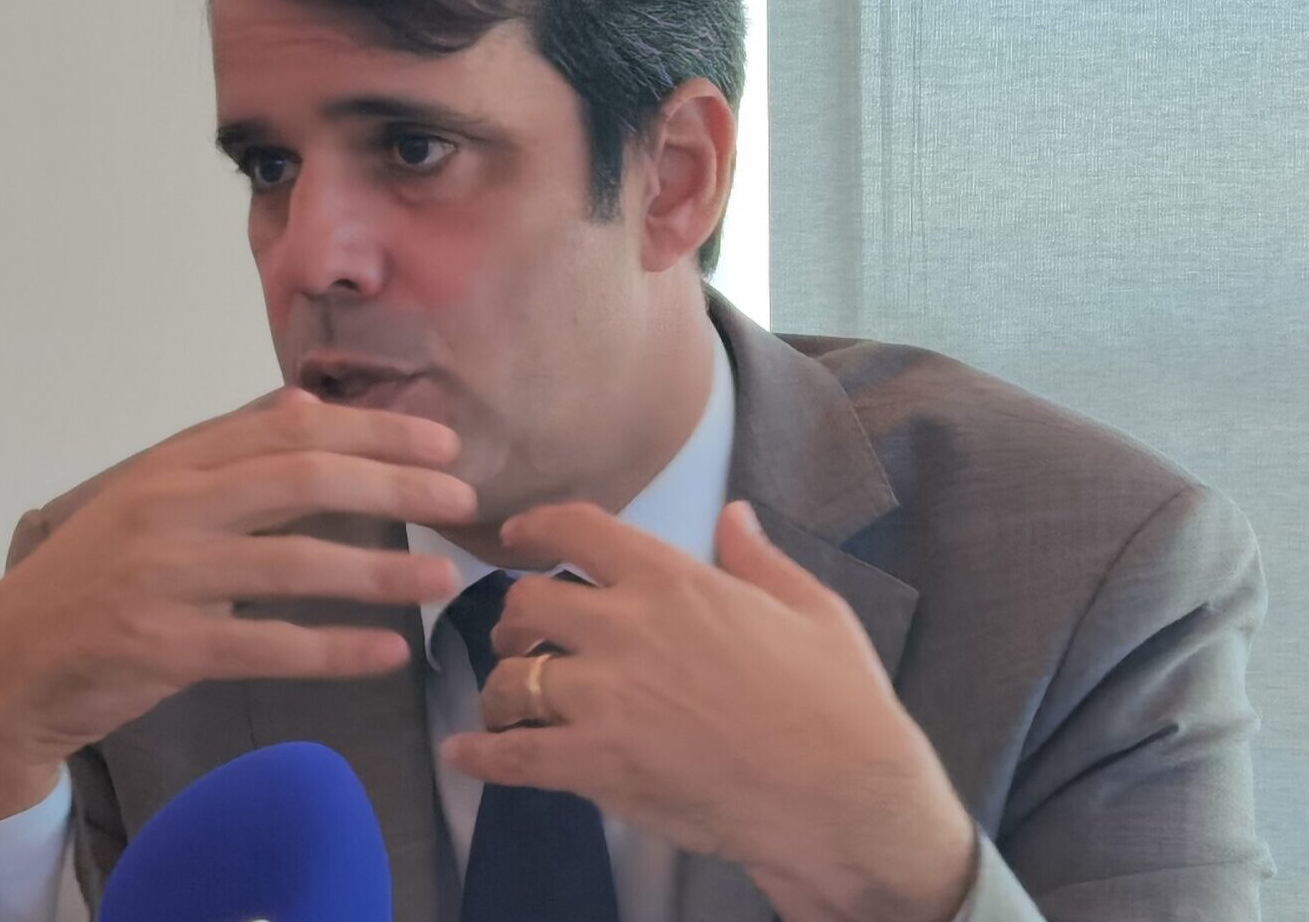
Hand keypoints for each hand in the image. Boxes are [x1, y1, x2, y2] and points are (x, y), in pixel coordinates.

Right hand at [0, 388, 476, 831]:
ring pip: (292, 562)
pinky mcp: (162, 645)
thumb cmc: (91, 583)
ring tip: (444, 579)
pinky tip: (387, 651)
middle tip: (462, 496)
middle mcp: (168, 508)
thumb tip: (305, 405)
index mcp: (171, 465)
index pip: (286, 429)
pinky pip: (266, 645)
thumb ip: (224, 454)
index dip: (371, 428)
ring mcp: (163, 576)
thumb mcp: (148, 502)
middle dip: (392, 482)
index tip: (441, 439)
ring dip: (379, 570)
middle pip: (299, 478)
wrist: (5, 663)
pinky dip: (333, 648)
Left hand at [440, 501, 976, 921]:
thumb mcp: (812, 608)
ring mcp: (602, 697)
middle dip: (515, 620)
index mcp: (671, 580)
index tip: (514, 537)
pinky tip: (463, 755)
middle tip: (521, 639)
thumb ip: (757, 558)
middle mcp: (623, 627)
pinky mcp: (595, 764)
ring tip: (505, 703)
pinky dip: (480, 755)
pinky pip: (512, 755)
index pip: (574, 530)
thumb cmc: (840, 701)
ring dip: (500, 689)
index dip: (532, 528)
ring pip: (510, 678)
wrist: (845, 795)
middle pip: (526, 604)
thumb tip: (733, 513)